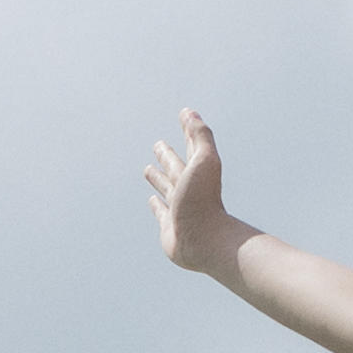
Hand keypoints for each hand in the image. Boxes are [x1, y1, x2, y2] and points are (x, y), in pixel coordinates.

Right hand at [142, 112, 251, 276]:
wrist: (203, 240)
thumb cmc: (203, 200)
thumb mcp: (204, 161)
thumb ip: (199, 136)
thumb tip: (190, 112)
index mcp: (197, 171)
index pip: (192, 145)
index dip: (188, 129)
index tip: (184, 114)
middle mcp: (188, 188)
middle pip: (175, 167)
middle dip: (167, 156)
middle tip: (158, 145)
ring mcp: (179, 207)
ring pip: (166, 188)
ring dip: (158, 179)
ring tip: (148, 170)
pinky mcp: (169, 225)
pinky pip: (160, 212)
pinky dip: (156, 205)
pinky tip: (153, 200)